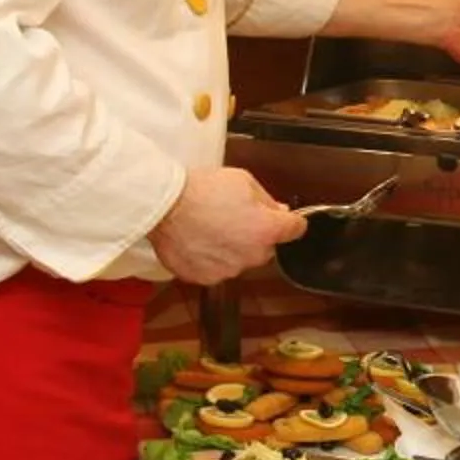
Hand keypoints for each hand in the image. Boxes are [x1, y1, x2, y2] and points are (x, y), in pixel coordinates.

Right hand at [148, 166, 307, 284]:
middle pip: (266, 247)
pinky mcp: (207, 278)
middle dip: (257, 234)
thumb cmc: (201, 190)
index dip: (291, 221)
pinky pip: (217, 269)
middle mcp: (252, 255)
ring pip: (241, 259)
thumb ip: (267, 200)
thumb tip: (279, 211)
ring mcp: (229, 270)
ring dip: (233, 248)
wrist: (163, 207)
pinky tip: (199, 241)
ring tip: (211, 228)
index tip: (286, 220)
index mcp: (267, 230)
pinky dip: (212, 258)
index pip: (296, 229)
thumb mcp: (243, 181)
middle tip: (234, 216)